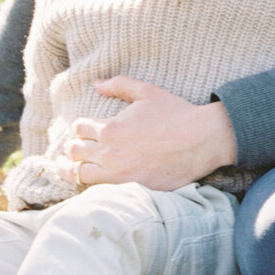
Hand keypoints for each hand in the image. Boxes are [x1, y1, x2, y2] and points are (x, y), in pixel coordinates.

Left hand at [65, 79, 236, 191]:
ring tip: (72, 167)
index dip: (80, 127)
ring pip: (79, 175)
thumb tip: (97, 83)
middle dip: (73, 148)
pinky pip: (99, 191)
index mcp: (110, 128)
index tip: (85, 129)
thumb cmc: (176, 114)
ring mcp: (119, 175)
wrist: (202, 141)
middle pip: (74, 152)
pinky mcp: (131, 189)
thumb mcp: (147, 91)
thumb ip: (119, 85)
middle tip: (76, 148)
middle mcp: (109, 153)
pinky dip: (92, 184)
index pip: (78, 128)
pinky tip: (93, 180)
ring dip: (73, 169)